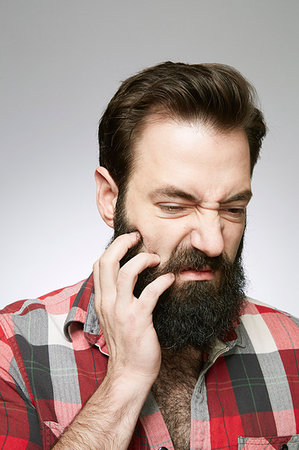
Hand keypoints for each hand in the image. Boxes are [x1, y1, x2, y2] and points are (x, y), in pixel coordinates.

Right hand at [93, 232, 174, 384]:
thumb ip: (116, 297)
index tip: (129, 241)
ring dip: (144, 259)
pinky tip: (169, 279)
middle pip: (107, 261)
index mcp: (102, 300)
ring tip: (156, 258)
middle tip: (138, 238)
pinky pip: (150, 292)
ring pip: (127, 272)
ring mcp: (122, 310)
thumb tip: (127, 277)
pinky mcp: (138, 319)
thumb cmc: (126, 344)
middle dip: (123, 243)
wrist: (129, 373)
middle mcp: (108, 302)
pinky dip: (162, 281)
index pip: (99, 265)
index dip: (113, 248)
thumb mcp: (113, 316)